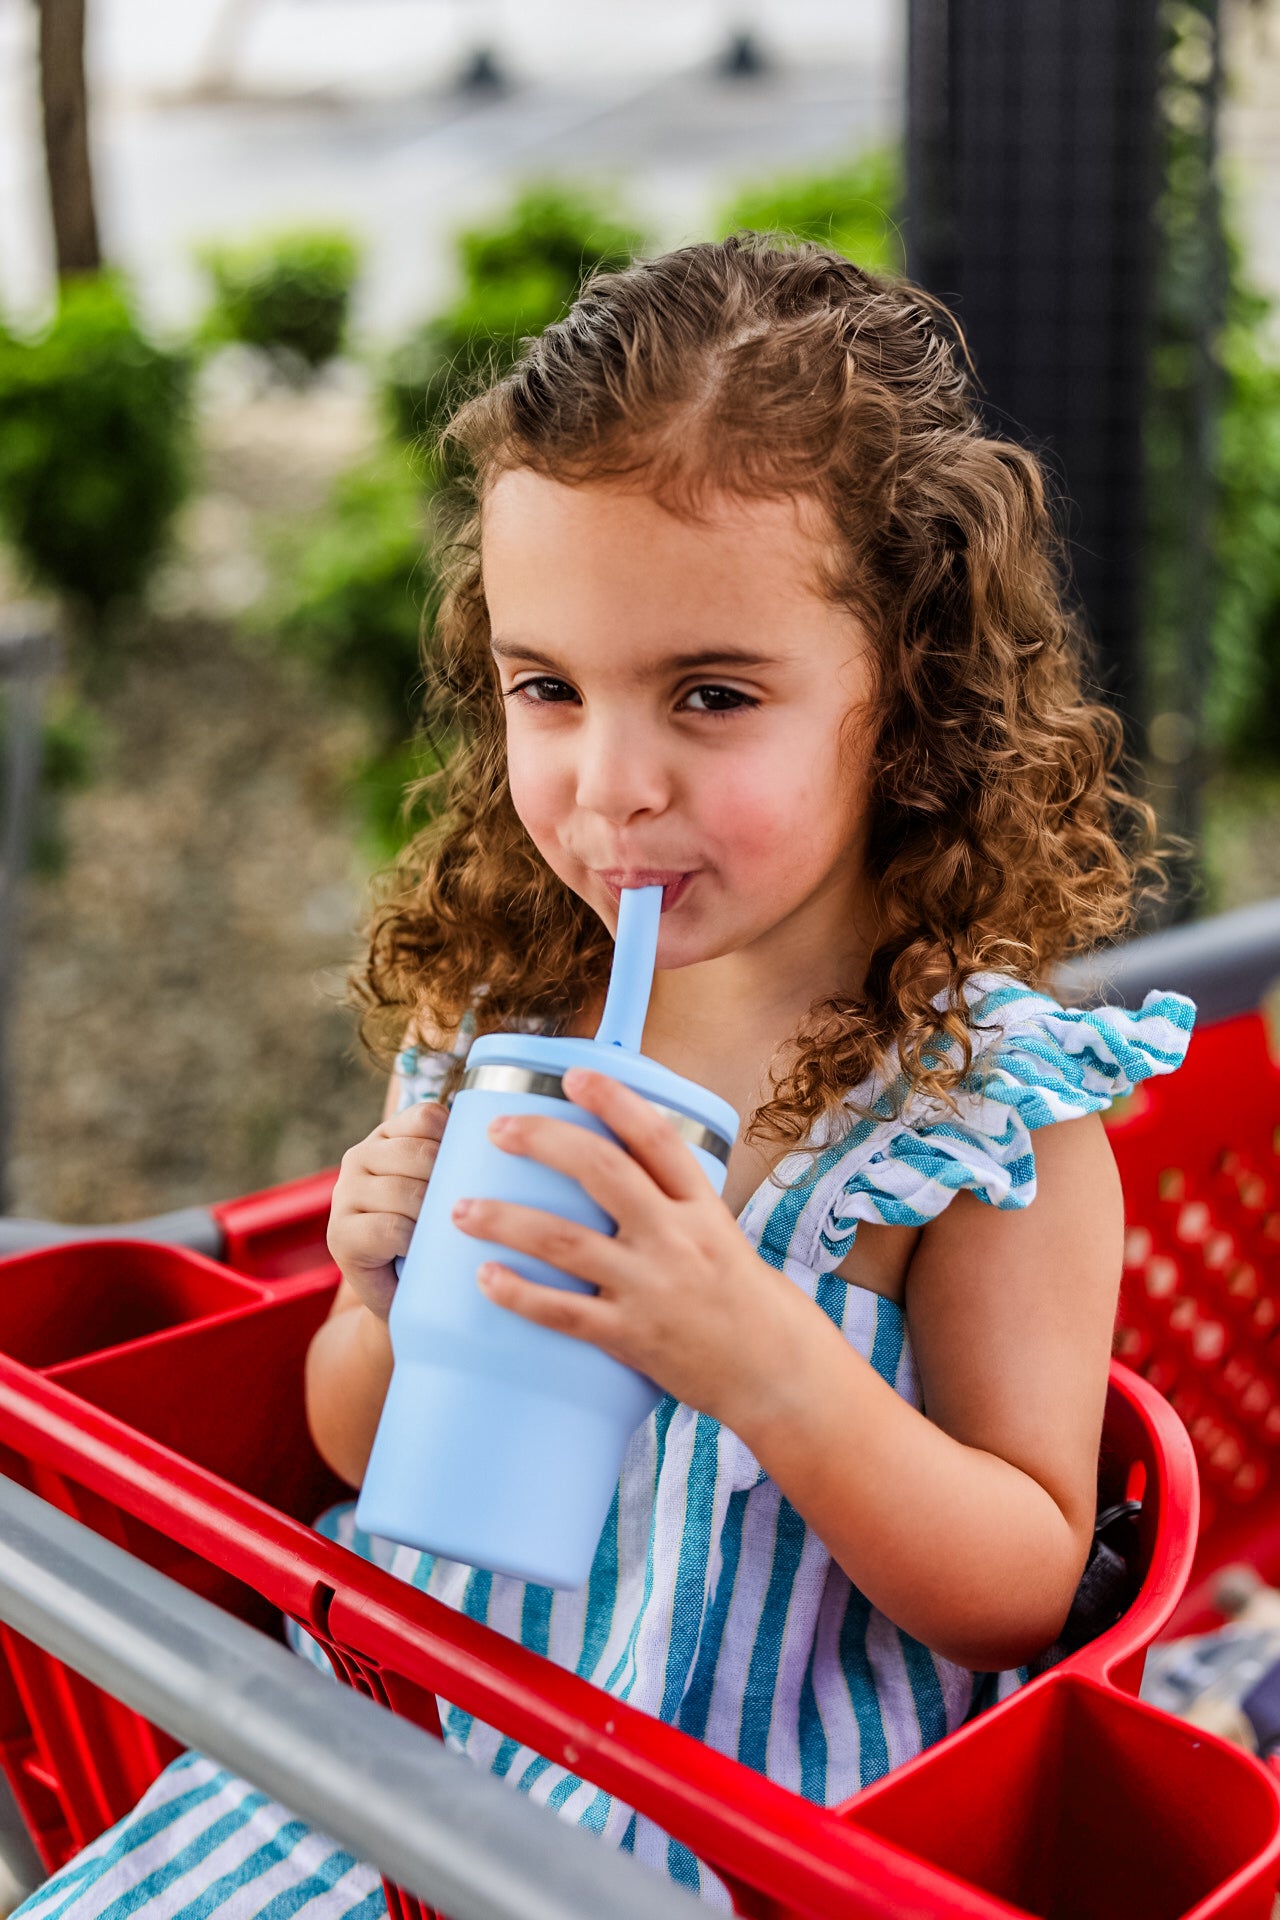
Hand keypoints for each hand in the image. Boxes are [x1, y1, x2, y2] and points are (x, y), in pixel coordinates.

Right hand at [326, 1101, 447, 1318]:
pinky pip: (391, 1228)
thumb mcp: (445, 1187)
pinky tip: (419, 1252)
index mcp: (387, 1137)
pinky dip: (414, 1241)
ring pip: (407, 1191)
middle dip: (448, 1185)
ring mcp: (344, 1194)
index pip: (427, 1116)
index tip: (468, 1173)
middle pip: (420, 1154)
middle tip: (460, 1215)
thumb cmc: (435, 1234)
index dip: (455, 1142)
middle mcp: (360, 1156)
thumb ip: (457, 1159)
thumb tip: (499, 1144)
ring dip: (432, 1217)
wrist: (407, 1295)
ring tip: (440, 1235)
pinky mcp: (340, 1233)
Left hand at [449, 1067, 792, 1423]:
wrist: (776, 1374)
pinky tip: (485, 1277)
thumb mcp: (722, 1237)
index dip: (613, 1099)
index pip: (656, 1137)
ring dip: (504, 1220)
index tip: (573, 1075)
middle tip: (498, 1129)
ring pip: (565, 1241)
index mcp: (702, 1208)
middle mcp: (677, 1238)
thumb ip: (672, 1208)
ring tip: (459, 1210)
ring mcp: (652, 1287)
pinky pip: (563, 1312)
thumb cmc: (746, 1303)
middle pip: (602, 1171)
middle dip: (544, 1141)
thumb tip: (612, 1175)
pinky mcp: (632, 1337)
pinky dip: (519, 1294)